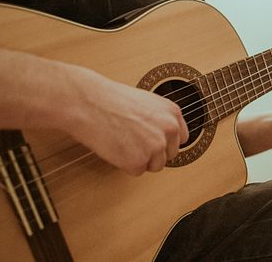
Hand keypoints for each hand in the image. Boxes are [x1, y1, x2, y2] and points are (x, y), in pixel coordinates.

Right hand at [67, 69, 188, 175]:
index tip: (154, 142)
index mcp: (172, 112)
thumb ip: (160, 119)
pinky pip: (137, 171)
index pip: (181, 138)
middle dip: (153, 153)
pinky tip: (116, 148)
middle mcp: (169, 129)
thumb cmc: (112, 100)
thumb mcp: (147, 102)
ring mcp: (155, 146)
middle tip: (133, 142)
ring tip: (123, 142)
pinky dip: (125, 164)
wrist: (90, 103)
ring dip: (140, 160)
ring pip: (155, 165)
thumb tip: (164, 137)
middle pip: (170, 155)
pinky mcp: (139, 161)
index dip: (166, 142)